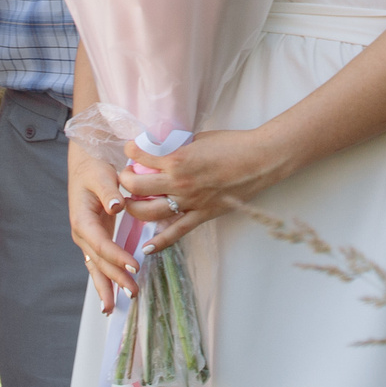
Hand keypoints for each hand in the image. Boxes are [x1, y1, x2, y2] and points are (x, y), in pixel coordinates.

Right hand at [69, 144, 137, 313]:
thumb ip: (109, 192)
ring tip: (113, 308)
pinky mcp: (94, 238)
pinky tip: (111, 295)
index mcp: (82, 220)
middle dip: (115, 279)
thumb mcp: (102, 176)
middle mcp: (81, 233)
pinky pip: (99, 262)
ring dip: (107, 285)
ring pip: (96, 267)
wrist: (85, 163)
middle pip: (99, 261)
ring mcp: (86, 237)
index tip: (134, 268)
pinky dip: (105, 278)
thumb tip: (116, 206)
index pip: (101, 244)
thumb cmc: (94, 168)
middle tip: (134, 293)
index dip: (117, 257)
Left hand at [116, 129, 286, 253]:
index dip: (130, 151)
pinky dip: (159, 242)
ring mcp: (189, 202)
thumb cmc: (233, 144)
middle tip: (126, 177)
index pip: (140, 156)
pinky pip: (176, 233)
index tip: (130, 150)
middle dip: (125, 181)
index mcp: (177, 159)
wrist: (260, 160)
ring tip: (131, 203)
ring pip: (149, 213)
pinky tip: (146, 247)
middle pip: (135, 188)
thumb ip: (179, 147)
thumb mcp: (199, 139)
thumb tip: (164, 149)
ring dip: (134, 208)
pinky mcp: (201, 215)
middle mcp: (179, 183)